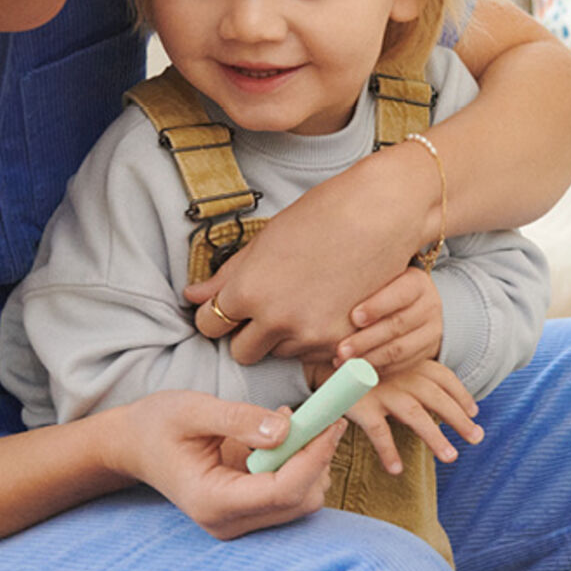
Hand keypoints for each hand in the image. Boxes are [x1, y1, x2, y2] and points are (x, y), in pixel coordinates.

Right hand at [110, 390, 345, 539]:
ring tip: (296, 419)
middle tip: (322, 414)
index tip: (331, 420)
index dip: (313, 455)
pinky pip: (288, 490)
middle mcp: (229, 521)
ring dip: (310, 458)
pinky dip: (298, 460)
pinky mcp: (246, 507)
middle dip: (317, 456)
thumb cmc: (157, 424)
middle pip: (299, 500)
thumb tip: (286, 429)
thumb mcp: (193, 409)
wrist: (134, 443)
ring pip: (300, 499)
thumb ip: (238, 418)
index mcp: (212, 501)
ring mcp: (238, 518)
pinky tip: (283, 431)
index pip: (282, 490)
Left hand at [185, 149, 437, 364]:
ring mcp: (310, 334)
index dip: (215, 316)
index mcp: (248, 290)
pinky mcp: (340, 341)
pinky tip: (321, 307)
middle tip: (263, 309)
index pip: (209, 325)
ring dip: (282, 336)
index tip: (224, 309)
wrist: (379, 216)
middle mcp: (275, 319)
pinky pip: (312, 354)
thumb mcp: (264, 242)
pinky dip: (312, 339)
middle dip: (246, 334)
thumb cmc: (319, 218)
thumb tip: (192, 296)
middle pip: (241, 352)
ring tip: (301, 298)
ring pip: (279, 353)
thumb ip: (226, 277)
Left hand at [335, 267, 442, 374]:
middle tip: (341, 349)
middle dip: (366, 339)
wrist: (417, 301)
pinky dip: (377, 369)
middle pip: (397, 325)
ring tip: (344, 362)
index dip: (376, 307)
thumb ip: (365, 283)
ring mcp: (431, 331)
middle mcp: (429, 306)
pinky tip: (356, 370)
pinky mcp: (427, 352)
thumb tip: (330, 291)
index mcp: (417, 282)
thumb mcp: (382, 277)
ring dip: (369, 358)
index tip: (353, 317)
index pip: (400, 294)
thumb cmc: (386, 286)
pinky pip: (402, 365)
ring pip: (400, 349)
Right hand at [346, 361, 482, 473]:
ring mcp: (381, 388)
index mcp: (408, 360)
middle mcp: (399, 373)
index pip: (443, 376)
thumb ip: (414, 372)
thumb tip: (442, 395)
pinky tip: (396, 469)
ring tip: (451, 456)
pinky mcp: (361, 404)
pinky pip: (379, 431)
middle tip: (476, 438)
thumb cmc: (363, 364)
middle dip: (459, 419)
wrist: (322, 358)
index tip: (474, 411)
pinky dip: (388, 451)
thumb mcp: (392, 360)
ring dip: (435, 437)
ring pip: (415, 415)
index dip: (461, 394)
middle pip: (436, 398)